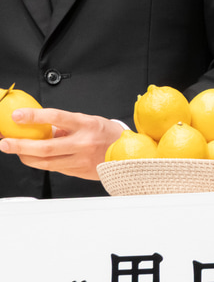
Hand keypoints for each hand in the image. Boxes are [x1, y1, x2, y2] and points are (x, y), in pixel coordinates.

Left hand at [0, 108, 123, 179]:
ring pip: (46, 162)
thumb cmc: (108, 134)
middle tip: (6, 143)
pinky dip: (41, 163)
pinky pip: (54, 169)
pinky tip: (34, 158)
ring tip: (14, 151)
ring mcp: (80, 160)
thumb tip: (42, 126)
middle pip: (46, 147)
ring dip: (26, 157)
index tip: (18, 116)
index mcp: (87, 125)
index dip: (35, 117)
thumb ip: (67, 125)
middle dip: (21, 145)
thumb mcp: (90, 121)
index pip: (57, 118)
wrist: (128, 154)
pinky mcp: (78, 172)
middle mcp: (84, 143)